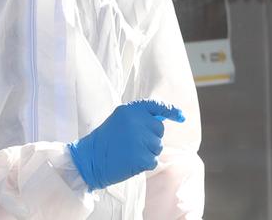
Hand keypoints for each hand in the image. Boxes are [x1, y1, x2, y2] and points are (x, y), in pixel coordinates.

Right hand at [67, 100, 184, 190]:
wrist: (90, 159)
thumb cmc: (104, 140)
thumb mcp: (119, 120)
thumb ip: (138, 118)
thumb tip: (161, 120)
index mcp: (130, 110)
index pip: (156, 106)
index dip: (170, 110)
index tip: (181, 117)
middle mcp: (137, 121)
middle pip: (159, 130)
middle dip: (151, 137)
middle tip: (133, 143)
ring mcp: (140, 139)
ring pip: (158, 146)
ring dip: (147, 151)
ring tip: (129, 151)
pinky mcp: (142, 157)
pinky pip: (153, 160)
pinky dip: (144, 164)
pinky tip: (130, 161)